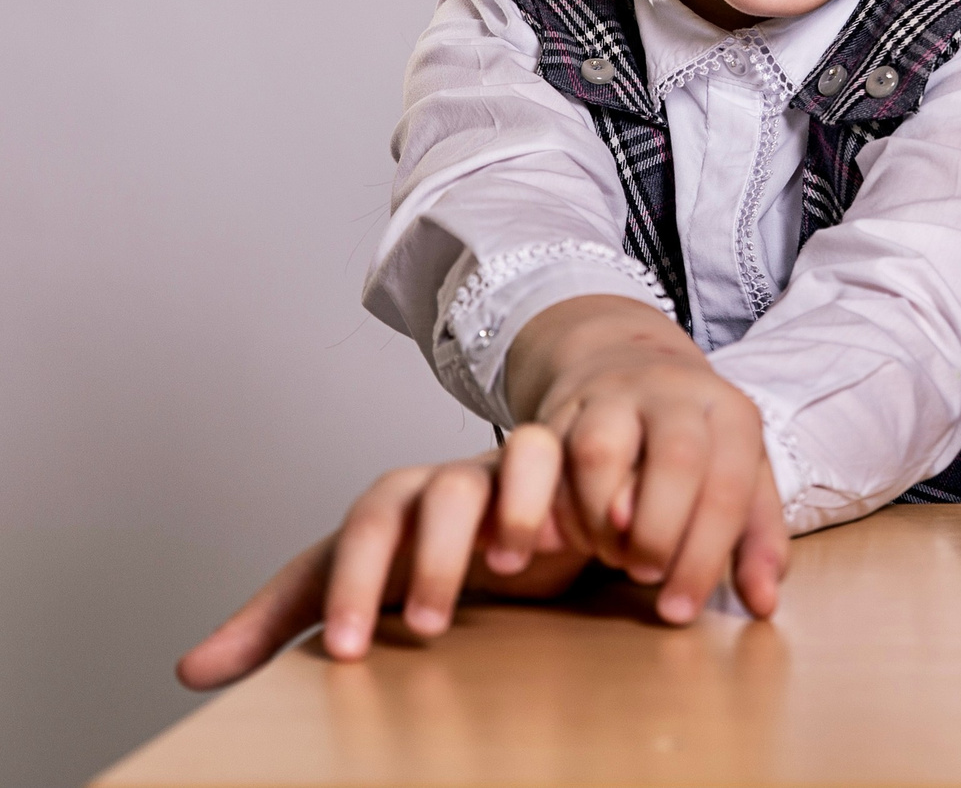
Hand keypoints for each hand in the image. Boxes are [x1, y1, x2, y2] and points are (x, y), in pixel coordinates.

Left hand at [175, 428, 591, 690]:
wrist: (514, 513)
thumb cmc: (429, 557)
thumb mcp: (354, 585)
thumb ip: (281, 620)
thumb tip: (190, 671)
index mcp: (398, 504)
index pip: (362, 529)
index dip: (352, 584)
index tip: (342, 652)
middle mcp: (459, 479)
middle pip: (438, 494)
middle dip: (433, 559)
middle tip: (426, 629)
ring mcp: (523, 473)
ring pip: (521, 459)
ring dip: (518, 512)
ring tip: (521, 571)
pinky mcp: (580, 475)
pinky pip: (585, 461)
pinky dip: (594, 494)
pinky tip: (599, 540)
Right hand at [506, 297, 789, 626]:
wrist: (629, 364)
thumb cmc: (698, 443)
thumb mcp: (740, 478)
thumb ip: (755, 540)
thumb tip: (763, 605)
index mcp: (731, 412)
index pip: (729, 485)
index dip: (704, 554)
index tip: (679, 609)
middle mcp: (676, 393)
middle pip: (676, 458)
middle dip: (658, 532)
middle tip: (645, 576)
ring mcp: (613, 395)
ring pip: (601, 451)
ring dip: (599, 519)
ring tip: (606, 554)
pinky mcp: (559, 408)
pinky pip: (541, 453)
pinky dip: (544, 507)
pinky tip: (554, 542)